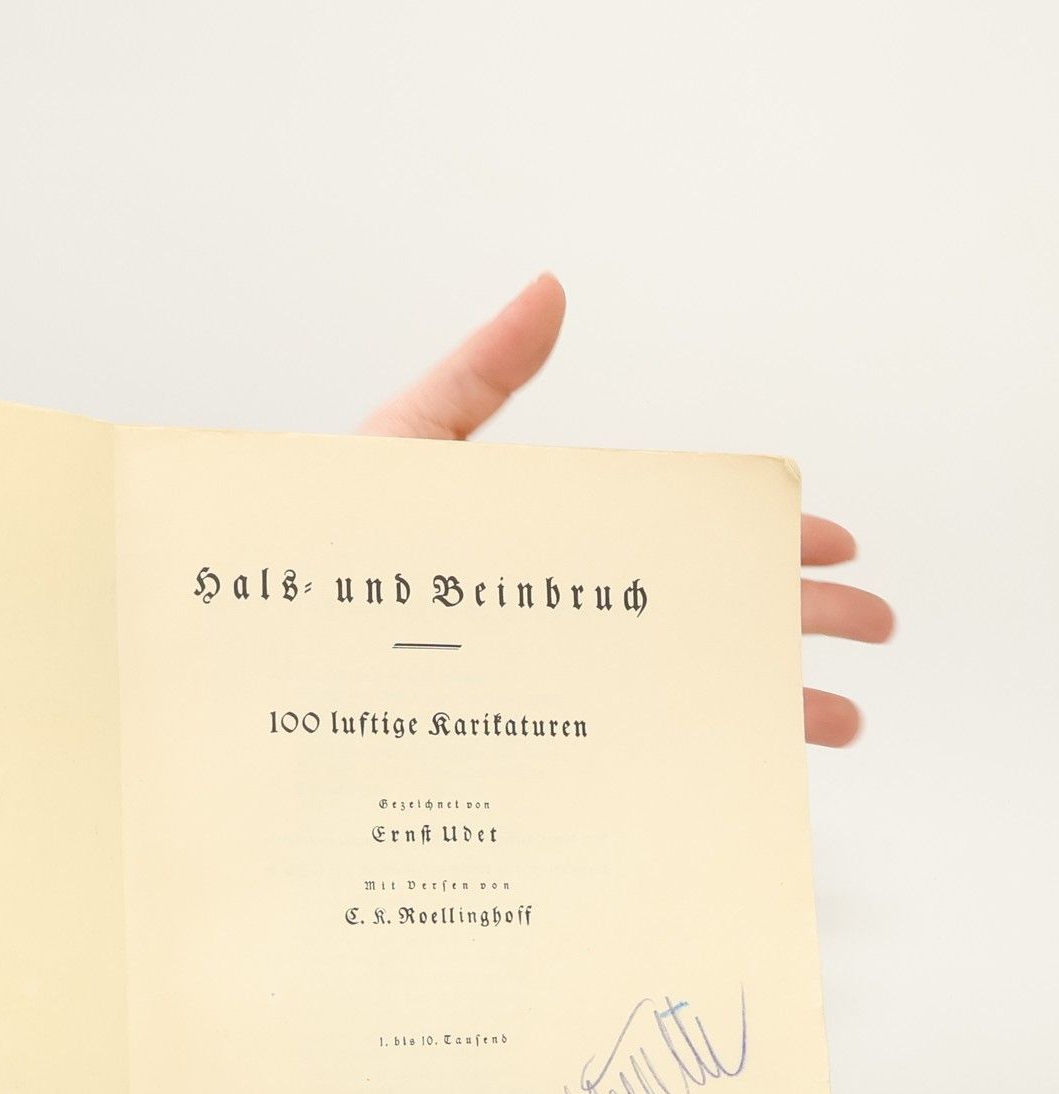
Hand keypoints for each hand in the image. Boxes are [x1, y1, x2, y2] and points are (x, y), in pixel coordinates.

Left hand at [359, 273, 892, 745]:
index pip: (669, 543)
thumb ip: (476, 379)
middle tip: (870, 630)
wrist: (241, 646)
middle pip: (687, 620)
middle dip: (788, 624)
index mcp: (540, 548)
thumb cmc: (306, 550)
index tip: (829, 543)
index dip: (755, 542)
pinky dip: (671, 772)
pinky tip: (726, 783)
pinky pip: (598, 769)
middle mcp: (545, 622)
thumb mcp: (399, 449)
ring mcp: (525, 692)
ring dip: (753, 705)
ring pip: (659, 699)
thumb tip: (549, 292)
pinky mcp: (495, 757)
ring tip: (829, 725)